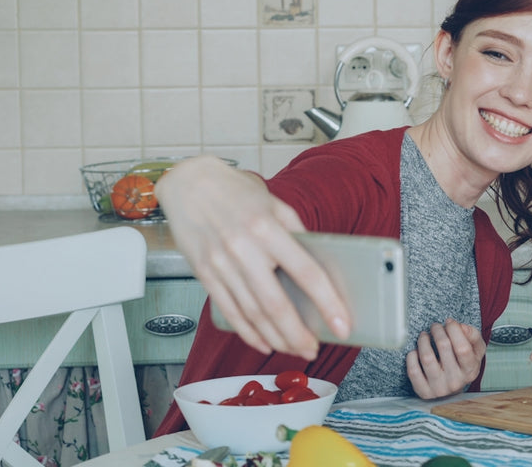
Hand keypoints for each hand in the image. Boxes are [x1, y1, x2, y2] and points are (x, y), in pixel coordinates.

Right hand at [156, 155, 350, 359]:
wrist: (188, 183)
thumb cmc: (236, 192)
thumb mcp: (275, 205)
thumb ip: (297, 236)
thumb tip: (319, 269)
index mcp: (267, 228)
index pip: (306, 272)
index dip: (327, 303)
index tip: (342, 324)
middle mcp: (243, 248)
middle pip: (276, 303)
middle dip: (298, 334)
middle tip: (315, 349)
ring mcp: (220, 264)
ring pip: (252, 313)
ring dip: (276, 338)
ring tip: (295, 348)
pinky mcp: (204, 274)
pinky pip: (229, 311)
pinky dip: (248, 332)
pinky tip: (263, 343)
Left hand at [406, 319, 485, 398]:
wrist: (453, 388)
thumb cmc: (463, 365)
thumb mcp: (476, 350)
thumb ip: (473, 335)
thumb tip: (460, 326)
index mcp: (470, 371)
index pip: (462, 348)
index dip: (454, 330)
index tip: (450, 323)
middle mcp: (455, 382)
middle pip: (444, 347)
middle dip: (438, 330)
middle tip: (435, 327)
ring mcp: (439, 388)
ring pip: (427, 357)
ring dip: (423, 340)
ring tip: (424, 336)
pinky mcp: (424, 391)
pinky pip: (413, 370)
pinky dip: (412, 356)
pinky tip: (416, 351)